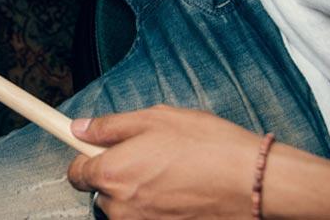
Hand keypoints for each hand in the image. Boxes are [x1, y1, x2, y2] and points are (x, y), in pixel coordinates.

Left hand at [67, 105, 258, 219]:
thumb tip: (80, 128)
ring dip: (140, 196)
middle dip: (119, 177)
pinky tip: (182, 194)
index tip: (97, 152)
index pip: (76, 174)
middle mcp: (121, 207)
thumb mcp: (156, 119)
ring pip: (126, 210)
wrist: (253, 183)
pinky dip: (160, 209)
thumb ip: (110, 126)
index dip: (87, 159)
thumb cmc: (209, 148)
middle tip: (150, 159)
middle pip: (103, 193)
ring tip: (173, 176)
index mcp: (112, 173)